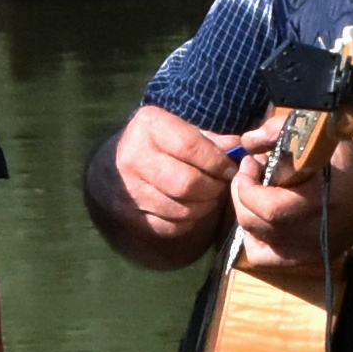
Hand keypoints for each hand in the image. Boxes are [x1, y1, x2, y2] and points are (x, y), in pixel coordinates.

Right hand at [99, 107, 242, 243]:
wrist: (113, 165)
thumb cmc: (159, 142)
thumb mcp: (181, 128)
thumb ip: (212, 139)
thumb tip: (239, 149)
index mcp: (148, 125)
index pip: (190, 147)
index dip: (217, 162)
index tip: (231, 169)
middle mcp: (132, 156)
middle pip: (186, 184)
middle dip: (213, 188)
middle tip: (222, 185)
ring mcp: (127, 189)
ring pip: (181, 209)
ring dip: (204, 206)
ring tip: (208, 196)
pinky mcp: (128, 215)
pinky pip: (170, 226)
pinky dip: (187, 221)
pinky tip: (189, 207)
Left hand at [230, 140, 346, 278]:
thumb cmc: (352, 163)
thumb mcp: (322, 136)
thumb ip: (281, 131)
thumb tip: (247, 142)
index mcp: (317, 201)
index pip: (267, 206)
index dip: (247, 186)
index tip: (250, 163)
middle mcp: (312, 232)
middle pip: (255, 224)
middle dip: (242, 196)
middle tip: (250, 174)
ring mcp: (309, 251)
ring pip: (255, 241)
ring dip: (247, 213)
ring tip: (257, 193)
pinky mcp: (307, 259)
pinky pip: (265, 257)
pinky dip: (254, 238)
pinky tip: (262, 219)